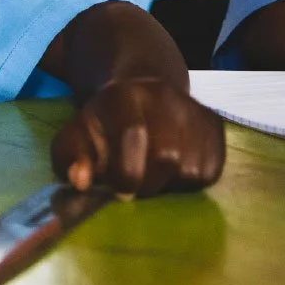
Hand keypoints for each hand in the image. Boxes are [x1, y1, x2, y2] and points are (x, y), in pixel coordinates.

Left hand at [51, 77, 224, 196]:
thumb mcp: (76, 136)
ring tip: (151, 170)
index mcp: (122, 94)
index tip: (119, 191)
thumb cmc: (104, 125)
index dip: (125, 171)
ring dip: (168, 184)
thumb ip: (70, 158)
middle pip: (165, 157)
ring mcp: (193, 109)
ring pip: (189, 170)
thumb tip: (80, 182)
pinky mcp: (214, 125)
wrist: (140, 93)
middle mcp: (163, 95)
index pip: (132, 134)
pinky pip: (209, 172)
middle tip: (132, 183)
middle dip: (146, 183)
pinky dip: (189, 181)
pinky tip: (172, 167)